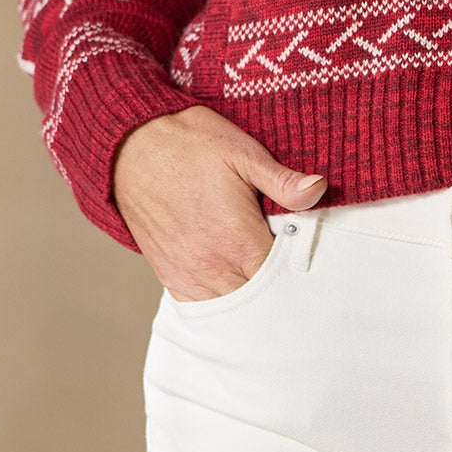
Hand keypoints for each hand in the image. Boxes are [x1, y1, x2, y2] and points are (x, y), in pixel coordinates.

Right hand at [112, 103, 328, 301]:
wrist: (131, 146)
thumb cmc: (191, 143)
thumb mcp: (242, 152)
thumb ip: (282, 180)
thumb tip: (321, 188)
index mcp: (238, 239)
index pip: (282, 276)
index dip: (299, 268)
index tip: (309, 255)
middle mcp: (212, 266)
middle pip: (259, 298)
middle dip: (278, 287)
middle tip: (292, 269)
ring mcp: (187, 274)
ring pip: (230, 307)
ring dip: (250, 297)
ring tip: (266, 278)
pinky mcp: (168, 273)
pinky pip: (199, 305)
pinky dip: (220, 300)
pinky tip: (233, 284)